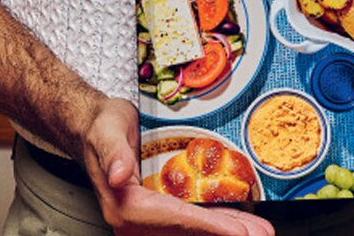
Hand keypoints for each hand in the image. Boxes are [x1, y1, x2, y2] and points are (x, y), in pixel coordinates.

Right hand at [78, 95, 274, 235]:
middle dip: (226, 232)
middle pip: (188, 232)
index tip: (237, 232)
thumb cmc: (101, 128)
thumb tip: (119, 176)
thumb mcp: (107, 132)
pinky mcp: (156, 214)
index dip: (209, 227)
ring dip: (226, 229)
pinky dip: (214, 224)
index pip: (174, 219)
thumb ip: (114, 155)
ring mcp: (146, 220)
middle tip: (260, 234)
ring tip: (258, 230)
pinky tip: (236, 222)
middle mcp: (135, 219)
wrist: (93, 128)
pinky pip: (188, 223)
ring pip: (191, 231)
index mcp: (124, 204)